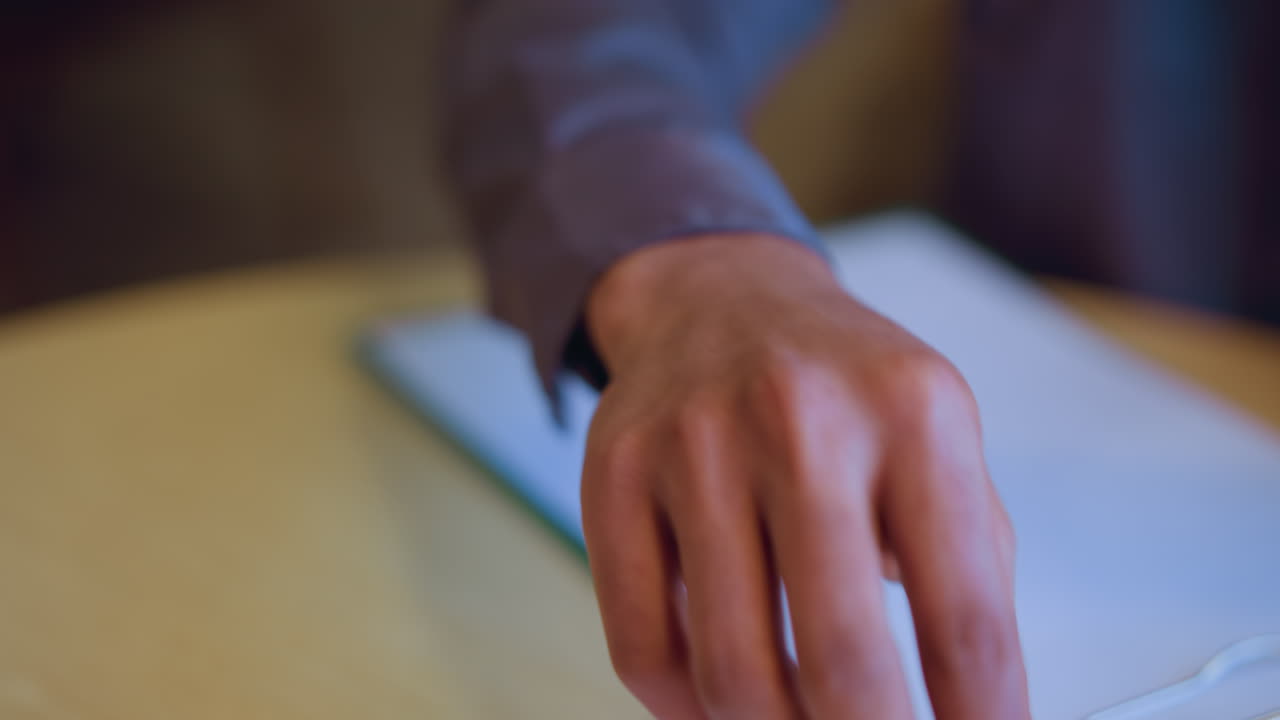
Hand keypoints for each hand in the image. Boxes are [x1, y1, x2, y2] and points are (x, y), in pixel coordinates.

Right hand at [580, 233, 1028, 718]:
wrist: (720, 299)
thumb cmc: (843, 390)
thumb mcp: (940, 441)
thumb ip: (971, 568)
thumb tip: (978, 712)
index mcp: (913, 413)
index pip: (967, 622)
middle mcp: (800, 420)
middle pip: (845, 663)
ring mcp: (694, 446)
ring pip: (732, 672)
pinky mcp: (615, 475)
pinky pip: (641, 647)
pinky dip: (686, 712)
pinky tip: (722, 705)